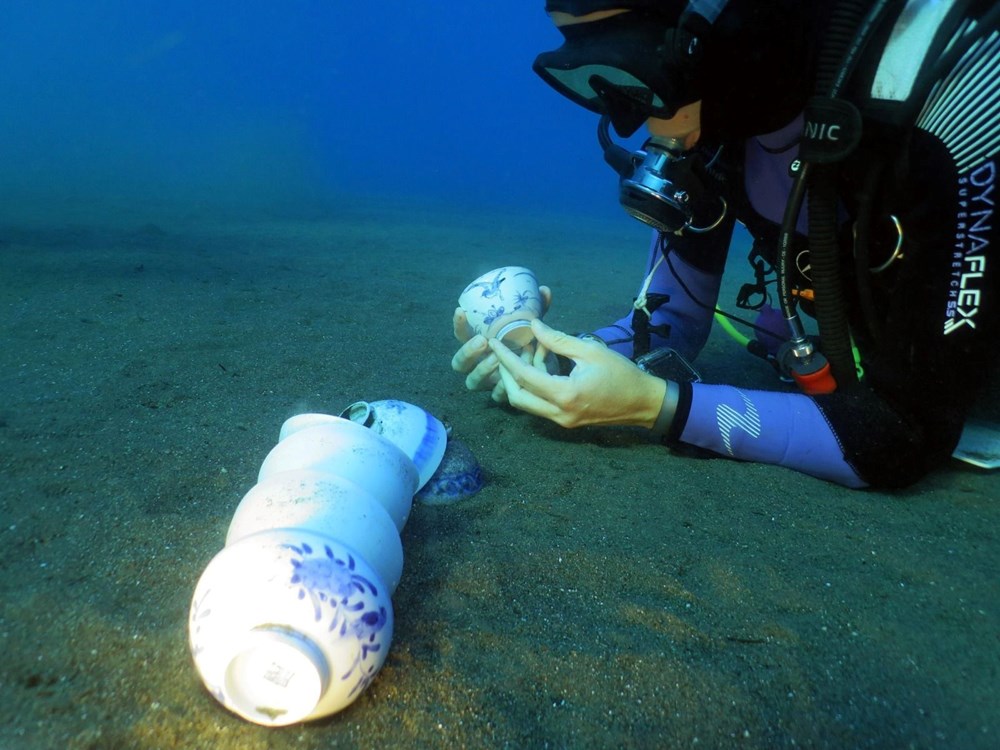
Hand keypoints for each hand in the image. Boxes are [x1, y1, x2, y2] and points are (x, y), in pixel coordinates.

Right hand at [451, 285, 551, 401]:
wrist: (546, 370)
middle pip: (458, 363)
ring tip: (497, 359)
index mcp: (480, 344)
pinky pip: (494, 395)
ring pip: (472, 381)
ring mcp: (487, 382)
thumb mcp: (532, 326)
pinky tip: (509, 380)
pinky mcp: (500, 395)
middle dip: (467, 352)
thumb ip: (536, 310)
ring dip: (482, 369)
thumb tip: (544, 290)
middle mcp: (478, 363)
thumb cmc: (531, 344)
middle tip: (483, 340)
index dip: (459, 324)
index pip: (462, 334)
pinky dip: (501, 387)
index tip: (462, 311)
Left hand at [488, 319, 667, 428]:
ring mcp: (561, 421)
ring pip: (527, 403)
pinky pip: (540, 405)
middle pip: (517, 397)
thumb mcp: (591, 350)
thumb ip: (559, 340)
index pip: (525, 376)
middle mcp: (559, 413)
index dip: (507, 358)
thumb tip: (534, 325)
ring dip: (520, 380)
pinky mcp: (566, 421)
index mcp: (565, 394)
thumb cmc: (622, 374)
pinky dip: (535, 386)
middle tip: (502, 352)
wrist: (644, 403)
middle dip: (505, 373)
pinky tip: (541, 364)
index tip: (495, 342)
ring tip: (528, 352)